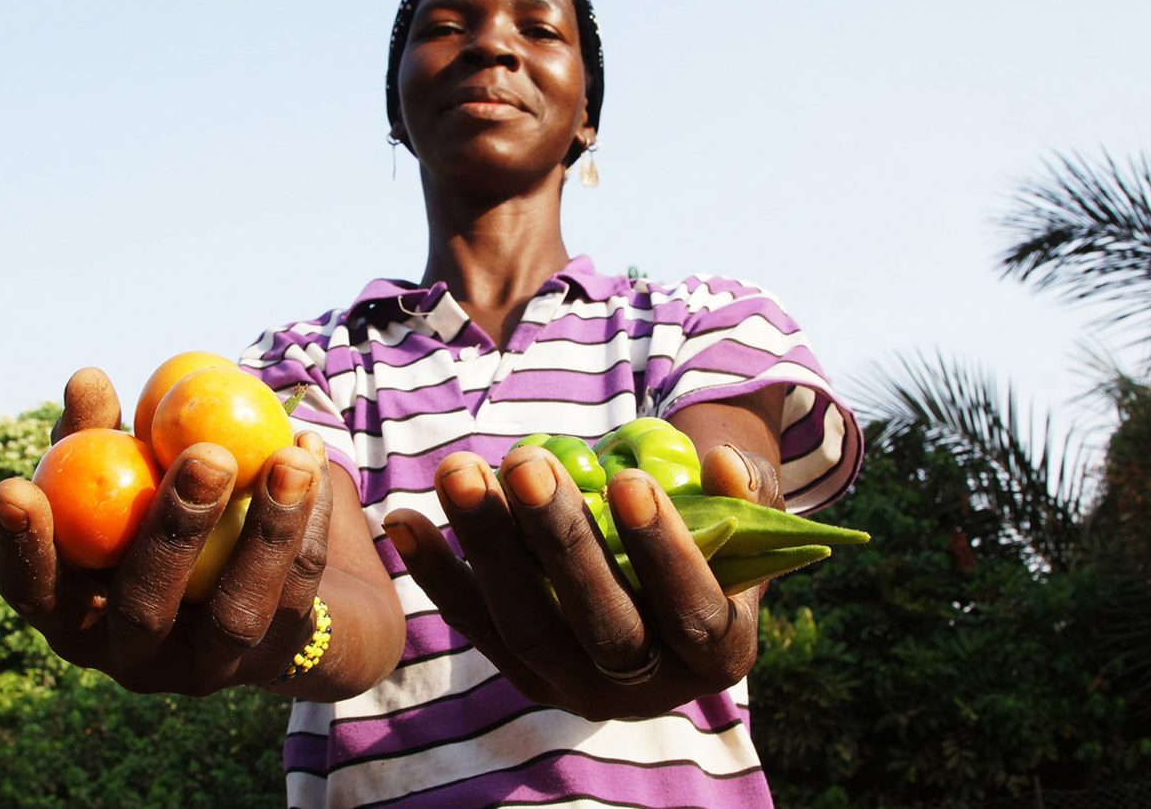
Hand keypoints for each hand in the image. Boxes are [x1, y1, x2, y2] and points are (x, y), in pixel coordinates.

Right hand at [0, 367, 333, 695]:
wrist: (261, 587)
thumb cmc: (161, 513)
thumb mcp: (127, 475)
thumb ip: (102, 436)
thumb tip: (87, 379)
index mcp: (76, 613)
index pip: (31, 593)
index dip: (19, 548)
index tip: (13, 486)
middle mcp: (134, 656)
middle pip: (143, 608)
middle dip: (173, 530)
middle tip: (206, 455)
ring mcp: (207, 668)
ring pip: (236, 610)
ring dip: (266, 529)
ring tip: (289, 455)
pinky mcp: (273, 659)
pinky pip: (297, 589)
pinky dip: (310, 522)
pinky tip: (312, 454)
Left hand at [383, 439, 781, 720]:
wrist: (665, 583)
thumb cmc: (712, 530)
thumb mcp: (747, 510)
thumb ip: (744, 487)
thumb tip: (719, 463)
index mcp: (719, 653)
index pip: (694, 612)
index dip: (664, 551)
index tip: (630, 481)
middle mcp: (648, 687)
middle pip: (601, 624)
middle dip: (560, 540)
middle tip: (528, 463)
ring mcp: (578, 686)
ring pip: (527, 627)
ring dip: (489, 547)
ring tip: (462, 471)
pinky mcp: (524, 673)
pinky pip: (475, 625)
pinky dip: (438, 573)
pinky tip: (403, 518)